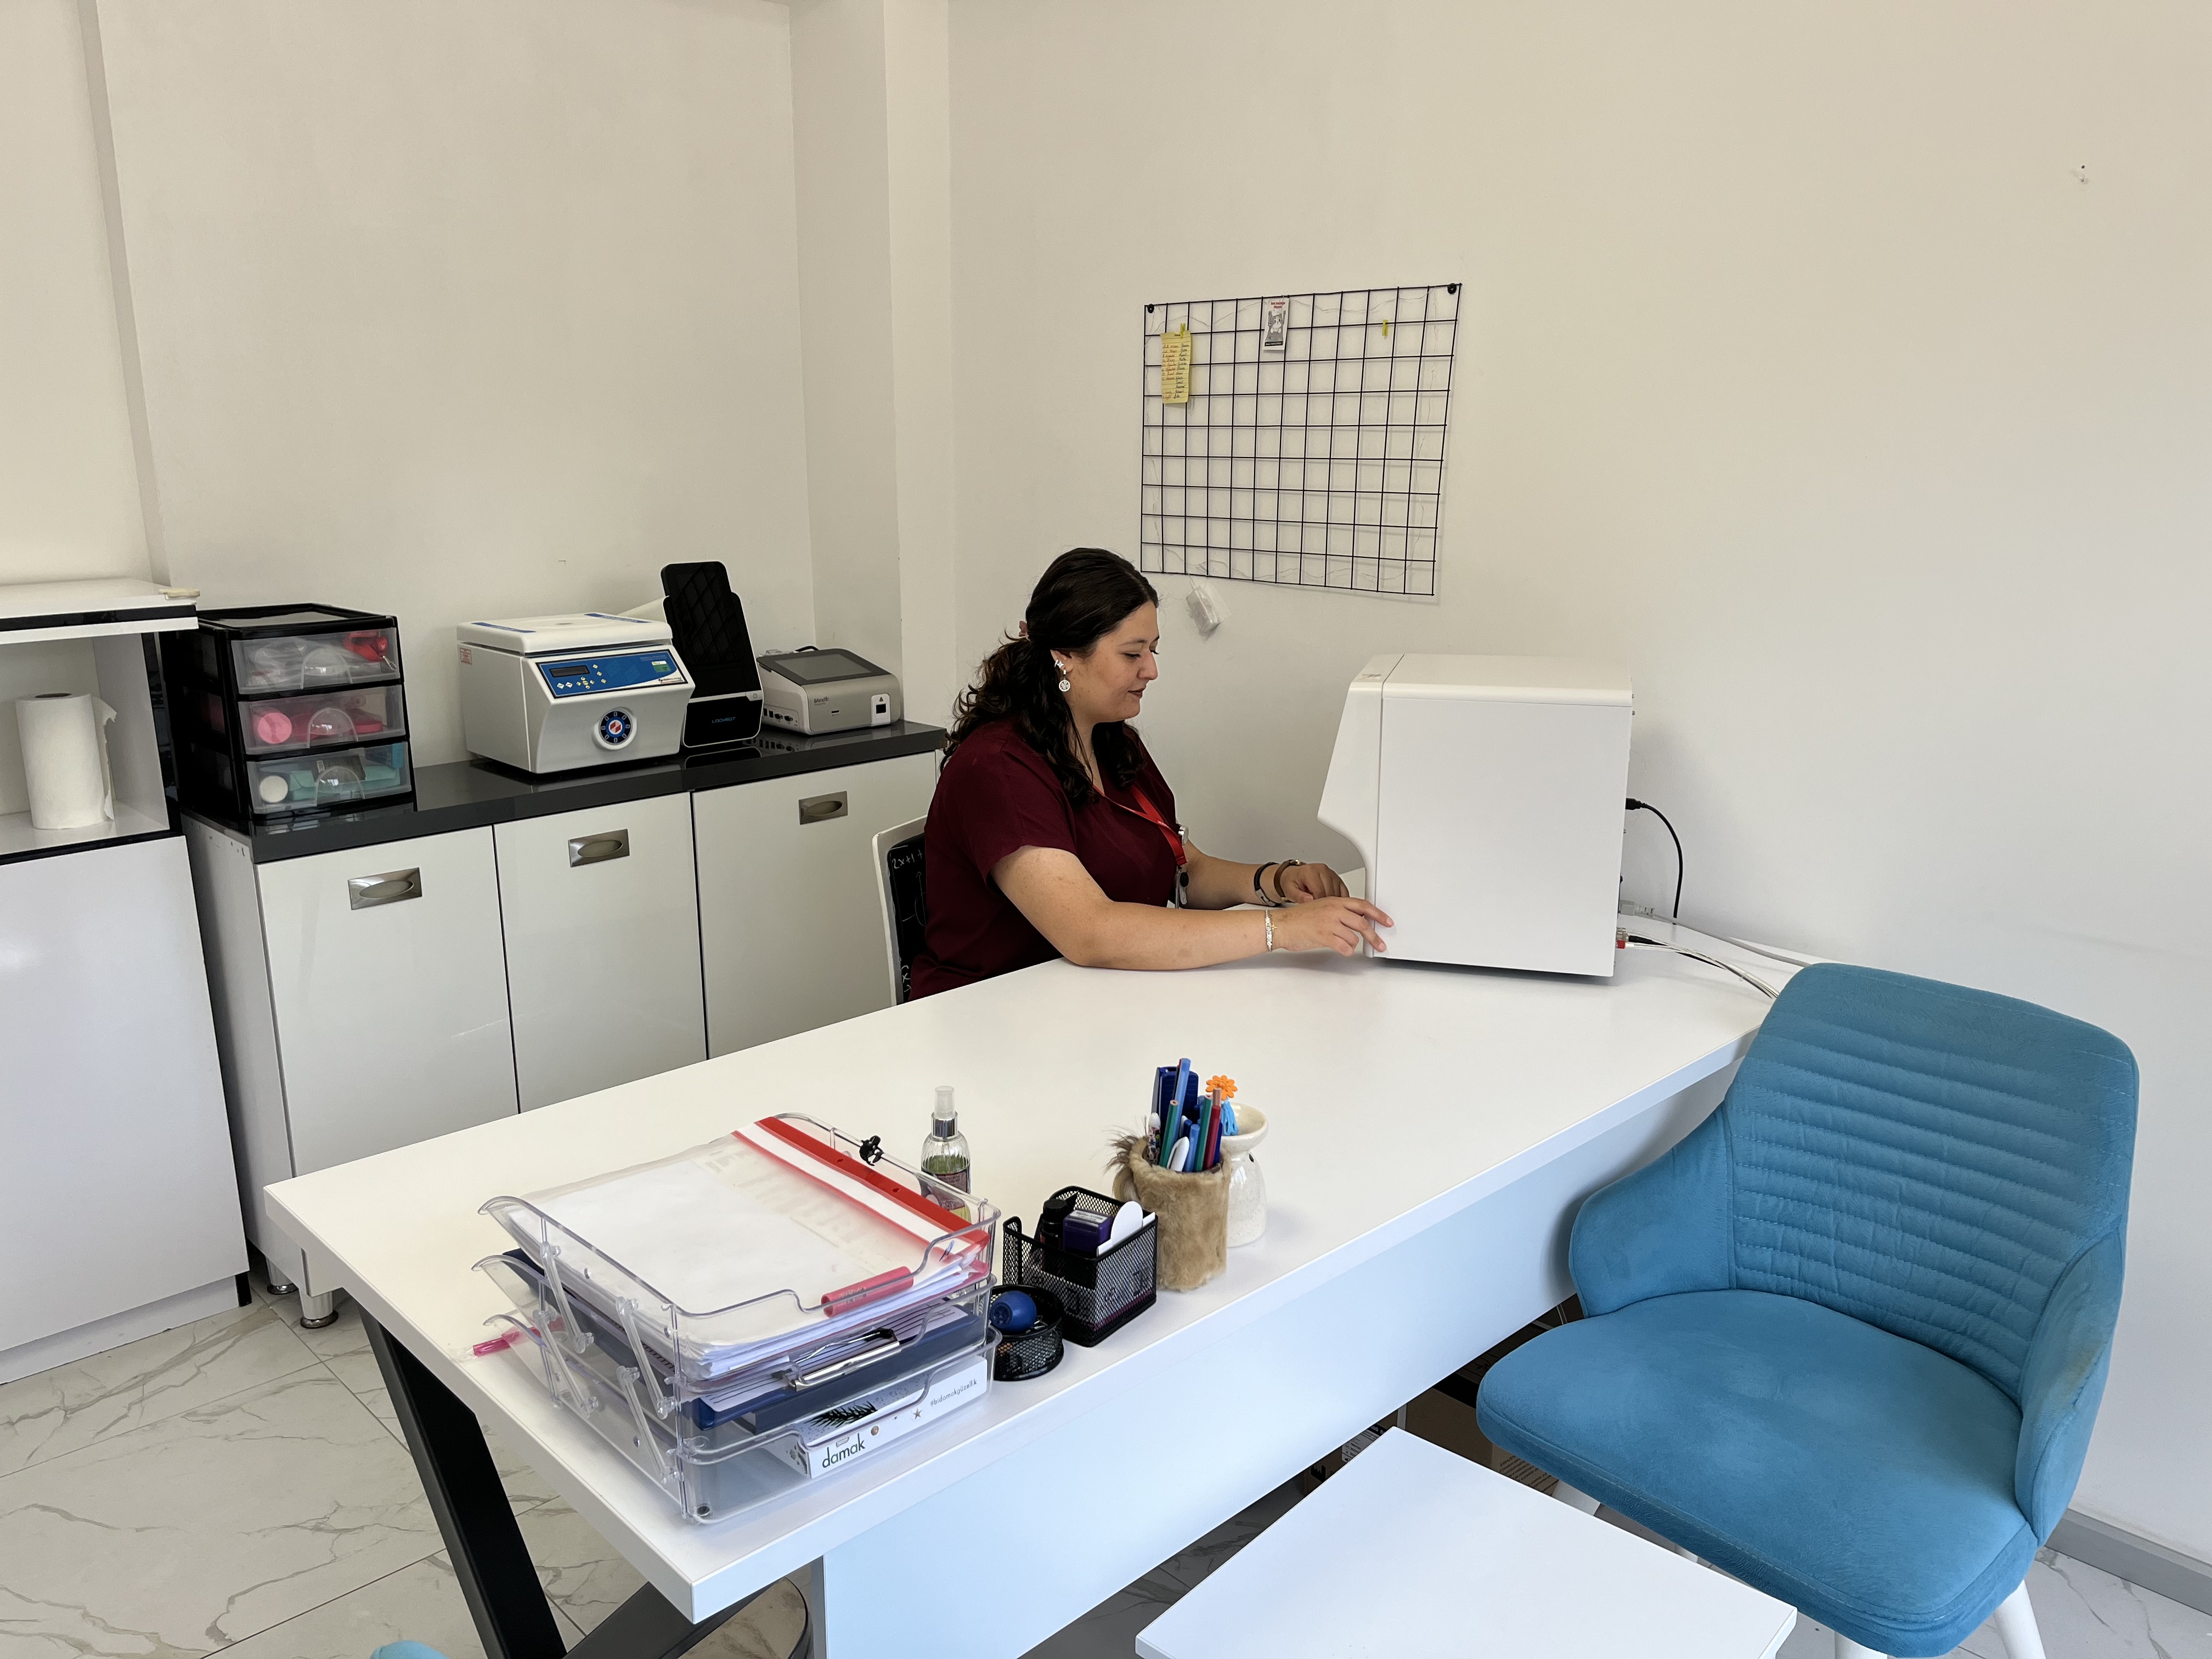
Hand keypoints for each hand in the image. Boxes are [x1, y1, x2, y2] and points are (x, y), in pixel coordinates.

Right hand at [1271, 896, 1392, 956]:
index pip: (1362, 905)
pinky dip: (1346, 951)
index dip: (1378, 914)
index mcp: (1334, 901)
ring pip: (1353, 937)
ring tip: (1345, 945)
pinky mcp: (1323, 936)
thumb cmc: (1299, 919)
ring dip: (1353, 944)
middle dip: (1374, 936)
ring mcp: (1328, 923)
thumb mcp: (1321, 908)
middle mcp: (1333, 910)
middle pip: (1362, 923)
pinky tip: (1342, 950)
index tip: (1386, 921)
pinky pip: (1344, 946)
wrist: (1281, 925)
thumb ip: (1339, 912)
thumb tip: (1356, 921)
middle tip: (1380, 944)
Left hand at [1275, 861, 1348, 902]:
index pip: (1319, 891)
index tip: (1313, 909)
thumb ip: (1298, 896)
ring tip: (1322, 905)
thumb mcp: (1290, 890)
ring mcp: (1332, 874)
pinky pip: (1344, 892)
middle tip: (1316, 909)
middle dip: (1324, 904)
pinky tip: (1332, 904)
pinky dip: (1340, 900)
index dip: (1317, 903)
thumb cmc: (1292, 882)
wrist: (1295, 875)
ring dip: (1332, 903)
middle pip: (1330, 893)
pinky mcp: (1338, 879)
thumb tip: (1309, 900)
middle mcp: (1323, 870)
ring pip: (1338, 893)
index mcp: (1310, 871)